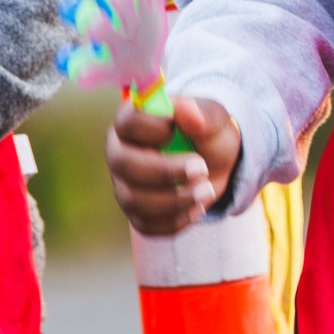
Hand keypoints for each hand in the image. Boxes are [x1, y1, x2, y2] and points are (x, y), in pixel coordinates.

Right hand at [106, 95, 239, 234]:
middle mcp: (119, 152)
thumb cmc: (207, 134)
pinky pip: (146, 224)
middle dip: (164, 171)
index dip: (153, 127)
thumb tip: (186, 109)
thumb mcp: (214, 119)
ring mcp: (124, 185)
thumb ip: (202, 114)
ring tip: (206, 190)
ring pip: (133, 199)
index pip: (127, 122)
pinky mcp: (136, 212)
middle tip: (201, 168)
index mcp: (132, 120)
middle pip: (124, 164)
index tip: (177, 128)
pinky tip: (198, 208)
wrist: (214, 165)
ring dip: (174, 199)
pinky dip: (175, 220)